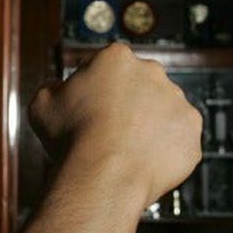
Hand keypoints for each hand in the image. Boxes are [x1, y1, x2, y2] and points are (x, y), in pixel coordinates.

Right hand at [29, 43, 201, 209]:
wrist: (103, 175)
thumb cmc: (71, 138)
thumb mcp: (41, 104)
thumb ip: (52, 87)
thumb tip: (57, 88)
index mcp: (116, 58)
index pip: (104, 64)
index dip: (92, 85)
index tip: (85, 103)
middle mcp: (152, 73)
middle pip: (137, 84)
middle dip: (125, 101)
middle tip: (105, 127)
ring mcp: (177, 102)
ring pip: (161, 110)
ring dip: (147, 124)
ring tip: (123, 148)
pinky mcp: (191, 133)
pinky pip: (177, 139)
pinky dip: (162, 149)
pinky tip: (140, 159)